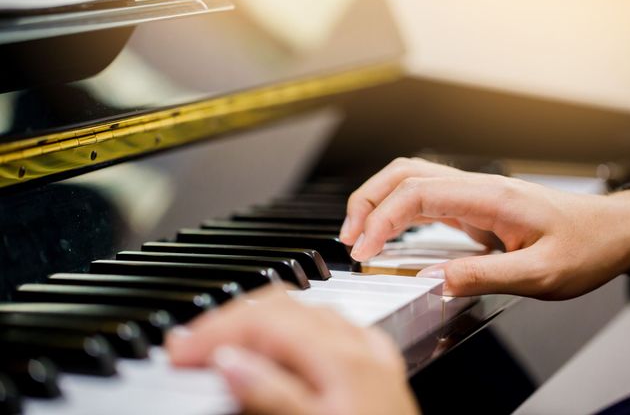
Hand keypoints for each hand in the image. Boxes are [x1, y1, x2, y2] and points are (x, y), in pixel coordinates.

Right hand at [166, 286, 418, 414]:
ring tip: (226, 342)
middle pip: (281, 307)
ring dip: (259, 321)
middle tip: (191, 346)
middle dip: (230, 320)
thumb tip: (229, 361)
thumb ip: (273, 396)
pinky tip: (289, 337)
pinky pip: (333, 327)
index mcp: (341, 358)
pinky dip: (297, 326)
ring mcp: (369, 354)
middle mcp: (357, 346)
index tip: (178, 352)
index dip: (215, 332)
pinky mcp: (377, 367)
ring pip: (306, 312)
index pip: (263, 323)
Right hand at [340, 157, 629, 298]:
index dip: (382, 218)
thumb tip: (436, 280)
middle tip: (348, 236)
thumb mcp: (541, 274)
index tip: (364, 248)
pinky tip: (386, 231)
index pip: (418, 193)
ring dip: (377, 201)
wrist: (609, 232)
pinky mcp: (472, 205)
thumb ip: (485, 276)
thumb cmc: (583, 246)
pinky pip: (423, 197)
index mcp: (490, 197)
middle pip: (404, 174)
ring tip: (358, 232)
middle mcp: (476, 187)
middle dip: (367, 200)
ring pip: (409, 180)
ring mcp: (472, 193)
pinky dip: (396, 211)